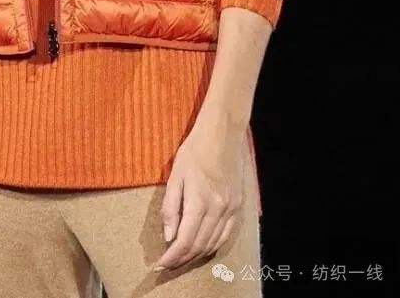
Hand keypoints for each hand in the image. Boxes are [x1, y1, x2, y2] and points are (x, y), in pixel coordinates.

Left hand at [153, 108, 246, 270]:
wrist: (223, 133)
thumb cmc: (195, 150)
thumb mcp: (175, 175)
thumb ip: (171, 207)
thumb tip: (168, 235)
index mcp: (200, 201)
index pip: (185, 241)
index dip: (172, 257)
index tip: (160, 265)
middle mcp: (219, 209)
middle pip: (200, 246)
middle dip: (182, 259)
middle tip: (168, 264)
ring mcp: (231, 208)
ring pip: (214, 243)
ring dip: (197, 255)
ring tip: (181, 257)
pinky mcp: (238, 205)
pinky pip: (226, 234)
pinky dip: (213, 245)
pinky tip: (202, 246)